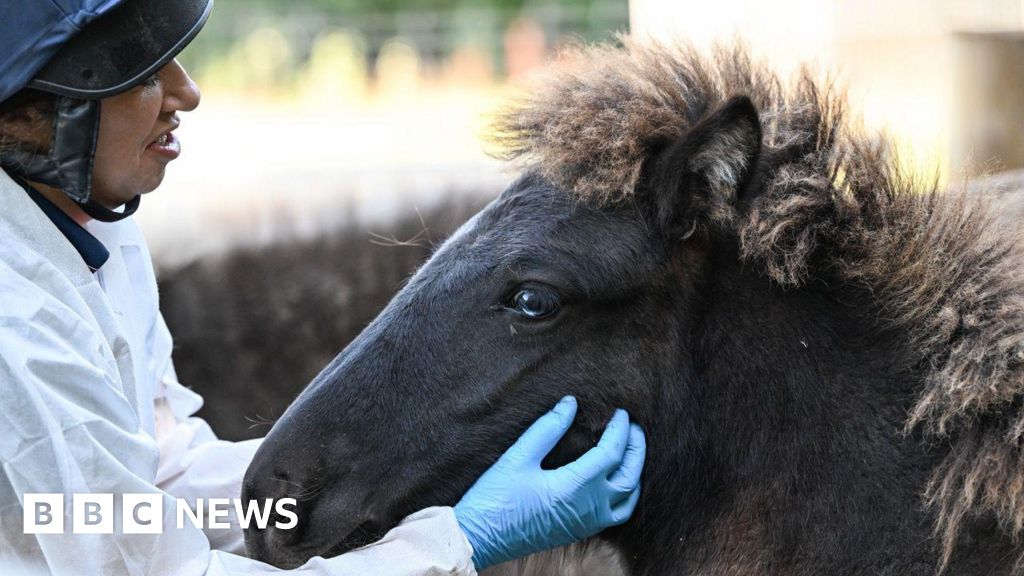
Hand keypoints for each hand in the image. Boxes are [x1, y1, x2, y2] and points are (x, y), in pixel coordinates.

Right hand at [453, 396, 645, 569]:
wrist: (480, 539)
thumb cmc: (495, 498)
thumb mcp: (518, 457)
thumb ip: (548, 428)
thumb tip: (570, 403)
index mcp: (575, 487)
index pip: (612, 453)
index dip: (620, 430)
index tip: (621, 412)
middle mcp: (588, 508)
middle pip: (629, 476)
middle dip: (636, 449)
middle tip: (632, 427)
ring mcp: (587, 523)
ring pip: (629, 499)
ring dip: (635, 473)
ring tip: (629, 451)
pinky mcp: (580, 532)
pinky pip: (618, 514)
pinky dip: (627, 495)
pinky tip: (615, 481)